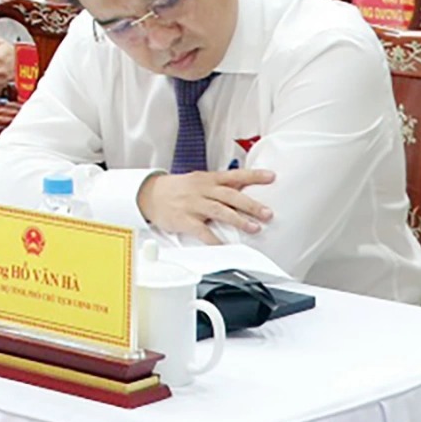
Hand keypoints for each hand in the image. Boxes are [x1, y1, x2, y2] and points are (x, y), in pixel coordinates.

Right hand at [136, 169, 275, 243]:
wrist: (149, 195)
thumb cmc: (178, 189)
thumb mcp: (199, 181)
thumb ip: (221, 185)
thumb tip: (247, 187)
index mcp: (208, 179)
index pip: (234, 175)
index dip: (253, 175)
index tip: (272, 177)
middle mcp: (202, 190)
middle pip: (229, 195)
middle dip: (250, 204)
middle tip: (267, 213)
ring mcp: (192, 204)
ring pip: (218, 211)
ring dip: (238, 220)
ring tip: (254, 228)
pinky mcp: (184, 219)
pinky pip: (201, 231)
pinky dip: (214, 240)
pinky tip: (225, 246)